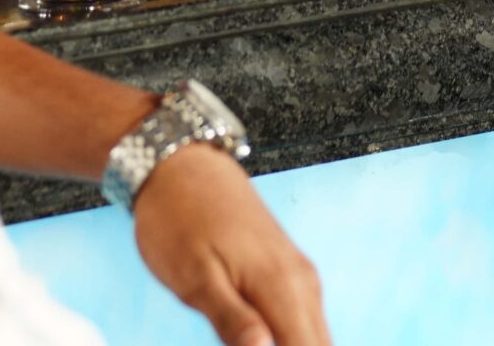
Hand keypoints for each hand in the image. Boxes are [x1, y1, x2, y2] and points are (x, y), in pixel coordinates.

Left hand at [133, 143, 330, 345]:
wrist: (183, 166)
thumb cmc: (180, 219)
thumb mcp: (195, 277)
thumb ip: (232, 321)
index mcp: (282, 285)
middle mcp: (302, 282)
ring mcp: (298, 277)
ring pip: (313, 340)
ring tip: (239, 343)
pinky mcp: (287, 276)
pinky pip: (301, 325)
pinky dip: (289, 344)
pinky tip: (258, 344)